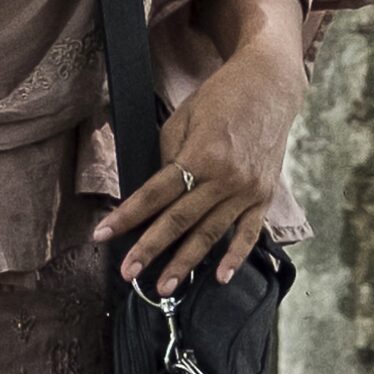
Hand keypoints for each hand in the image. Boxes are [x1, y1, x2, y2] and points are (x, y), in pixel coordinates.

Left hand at [91, 38, 304, 293]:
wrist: (270, 86)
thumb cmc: (221, 97)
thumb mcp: (184, 118)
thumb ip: (170, 158)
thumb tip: (155, 194)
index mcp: (201, 155)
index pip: (156, 193)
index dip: (127, 216)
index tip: (103, 235)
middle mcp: (225, 178)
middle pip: (180, 220)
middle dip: (151, 248)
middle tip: (129, 273)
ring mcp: (248, 190)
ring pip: (211, 234)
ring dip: (186, 262)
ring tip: (164, 287)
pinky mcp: (265, 196)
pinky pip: (249, 233)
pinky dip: (236, 257)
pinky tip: (220, 277)